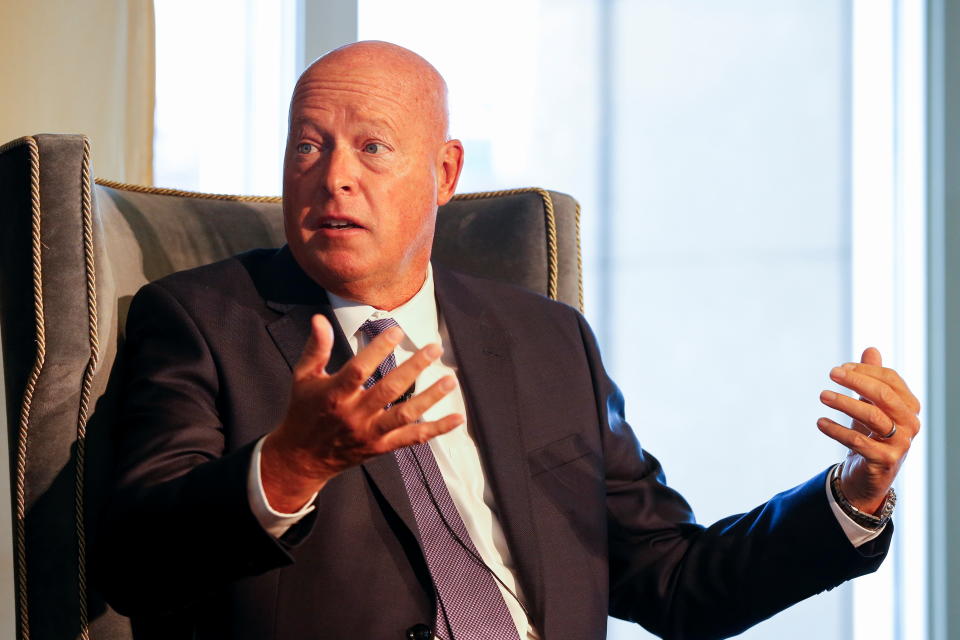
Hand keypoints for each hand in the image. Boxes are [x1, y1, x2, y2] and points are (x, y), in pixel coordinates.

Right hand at [261, 314, 463, 511]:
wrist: (302, 458)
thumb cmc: (304, 411)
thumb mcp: (303, 377)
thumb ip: (316, 348)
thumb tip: (320, 319)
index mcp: (334, 395)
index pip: (359, 370)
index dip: (378, 350)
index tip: (397, 331)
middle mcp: (354, 415)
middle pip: (388, 390)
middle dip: (413, 368)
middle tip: (434, 348)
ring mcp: (370, 433)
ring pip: (405, 415)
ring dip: (430, 398)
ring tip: (450, 380)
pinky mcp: (381, 446)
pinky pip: (413, 438)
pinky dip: (436, 429)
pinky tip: (457, 418)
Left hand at [817, 347, 920, 513]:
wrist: (868, 476)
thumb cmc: (870, 435)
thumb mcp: (870, 406)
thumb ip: (872, 379)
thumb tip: (871, 349)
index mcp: (908, 406)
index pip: (891, 379)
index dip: (865, 371)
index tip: (840, 369)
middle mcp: (910, 423)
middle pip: (884, 395)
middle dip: (856, 381)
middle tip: (830, 374)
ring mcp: (900, 443)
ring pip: (872, 416)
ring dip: (844, 403)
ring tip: (822, 395)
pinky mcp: (884, 460)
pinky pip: (859, 441)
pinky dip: (837, 430)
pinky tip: (820, 422)